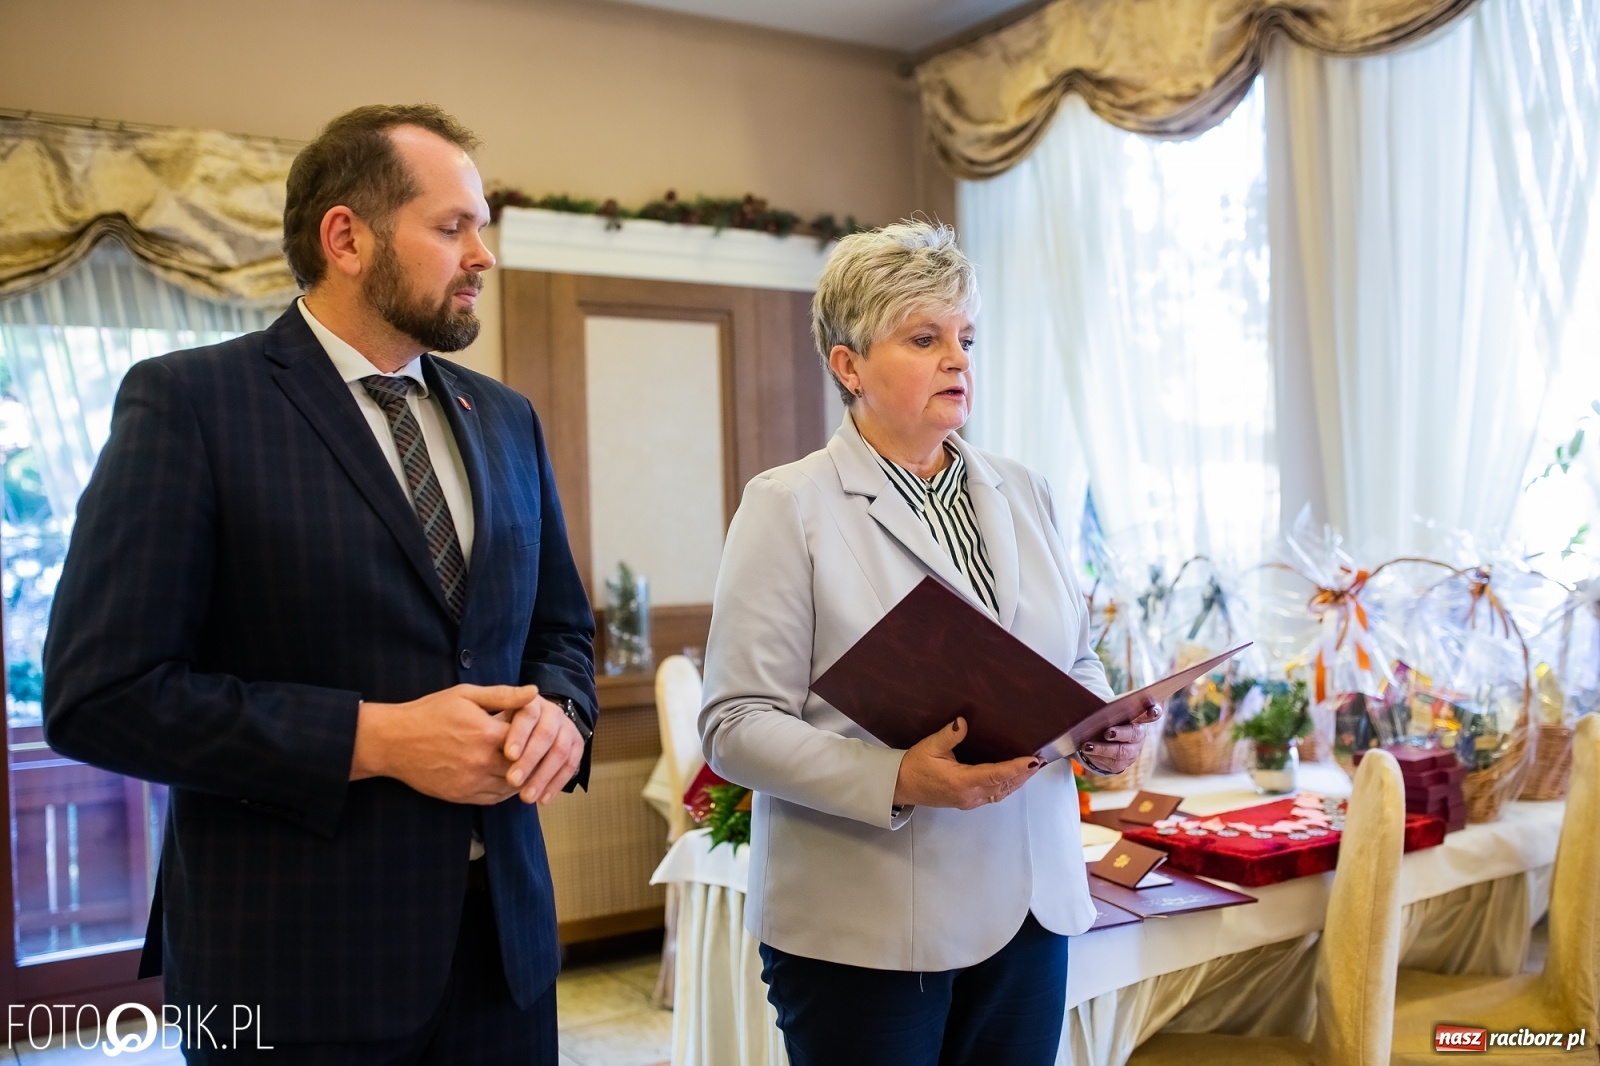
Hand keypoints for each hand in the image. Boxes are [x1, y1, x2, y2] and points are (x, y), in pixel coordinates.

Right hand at [350, 684, 538, 803]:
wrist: (394, 741)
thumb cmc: (430, 713)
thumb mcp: (466, 695)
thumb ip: (503, 695)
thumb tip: (534, 691)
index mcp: (487, 733)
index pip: (530, 738)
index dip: (536, 733)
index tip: (535, 728)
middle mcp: (482, 761)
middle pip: (524, 766)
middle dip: (532, 757)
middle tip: (535, 749)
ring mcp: (472, 782)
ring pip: (513, 785)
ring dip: (521, 775)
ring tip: (522, 763)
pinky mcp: (462, 796)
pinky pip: (495, 799)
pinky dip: (505, 790)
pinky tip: (506, 777)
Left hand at [500, 696, 586, 803]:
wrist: (523, 727)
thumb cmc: (496, 721)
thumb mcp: (491, 706)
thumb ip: (499, 700)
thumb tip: (517, 701)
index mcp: (532, 702)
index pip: (528, 715)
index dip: (520, 735)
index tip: (508, 755)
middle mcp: (553, 713)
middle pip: (546, 735)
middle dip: (530, 760)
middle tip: (513, 781)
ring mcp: (567, 729)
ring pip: (560, 752)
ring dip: (544, 777)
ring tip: (526, 797)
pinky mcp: (575, 746)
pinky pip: (571, 766)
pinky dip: (557, 784)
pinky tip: (543, 799)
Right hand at [892, 718, 1041, 809]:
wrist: (901, 786)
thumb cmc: (914, 766)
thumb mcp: (930, 746)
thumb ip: (949, 735)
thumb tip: (963, 722)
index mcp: (961, 782)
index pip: (996, 775)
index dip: (1016, 768)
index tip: (1032, 760)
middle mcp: (969, 795)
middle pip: (1004, 786)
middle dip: (1023, 774)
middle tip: (1040, 760)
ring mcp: (970, 800)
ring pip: (1001, 792)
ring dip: (1018, 781)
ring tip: (1032, 767)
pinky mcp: (968, 801)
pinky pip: (994, 795)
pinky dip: (1007, 785)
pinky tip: (1014, 777)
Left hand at [1079, 700, 1161, 774]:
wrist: (1102, 741)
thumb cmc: (1106, 719)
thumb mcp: (1107, 711)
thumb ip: (1106, 707)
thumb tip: (1089, 704)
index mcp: (1139, 717)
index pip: (1152, 713)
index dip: (1154, 711)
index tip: (1152, 710)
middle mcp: (1139, 735)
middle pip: (1133, 734)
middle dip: (1120, 733)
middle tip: (1107, 732)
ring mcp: (1132, 751)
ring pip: (1121, 752)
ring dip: (1103, 749)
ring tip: (1087, 746)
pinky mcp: (1122, 764)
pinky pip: (1112, 762)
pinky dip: (1098, 757)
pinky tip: (1087, 752)